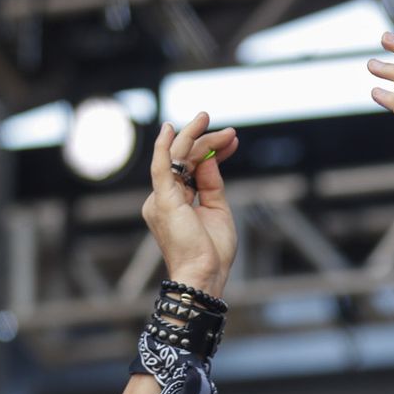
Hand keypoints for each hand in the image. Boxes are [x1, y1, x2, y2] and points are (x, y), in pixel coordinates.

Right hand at [141, 112, 240, 297]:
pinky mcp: (162, 199)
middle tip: (230, 131)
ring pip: (175, 158)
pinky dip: (164, 146)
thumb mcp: (217, 210)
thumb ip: (211, 183)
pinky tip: (171, 129)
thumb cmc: (211, 253)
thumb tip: (209, 157)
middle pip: (184, 160)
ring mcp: (160, 198)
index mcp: (176, 202)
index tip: (232, 141)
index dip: (212, 152)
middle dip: (208, 142)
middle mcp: (163, 198)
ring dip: (194, 137)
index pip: (191, 167)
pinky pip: (161, 166)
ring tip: (206, 118)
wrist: (204, 275)